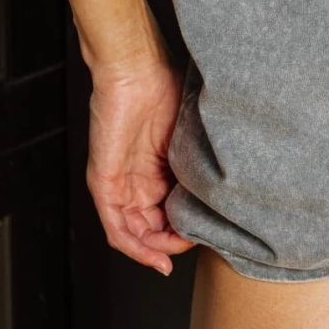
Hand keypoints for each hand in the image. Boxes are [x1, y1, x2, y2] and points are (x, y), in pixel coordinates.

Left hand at [85, 54, 196, 274]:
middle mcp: (137, 181)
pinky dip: (134, 248)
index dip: (189, 228)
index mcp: (158, 169)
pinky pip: (115, 227)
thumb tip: (224, 191)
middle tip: (193, 245)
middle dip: (173, 244)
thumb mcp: (190, 135)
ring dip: (154, 252)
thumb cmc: (164, 88)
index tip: (210, 232)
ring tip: (173, 260)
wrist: (136, 68)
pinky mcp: (103, 183)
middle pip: (152, 228)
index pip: (171, 211)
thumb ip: (199, 163)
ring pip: (133, 234)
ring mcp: (119, 184)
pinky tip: (154, 257)